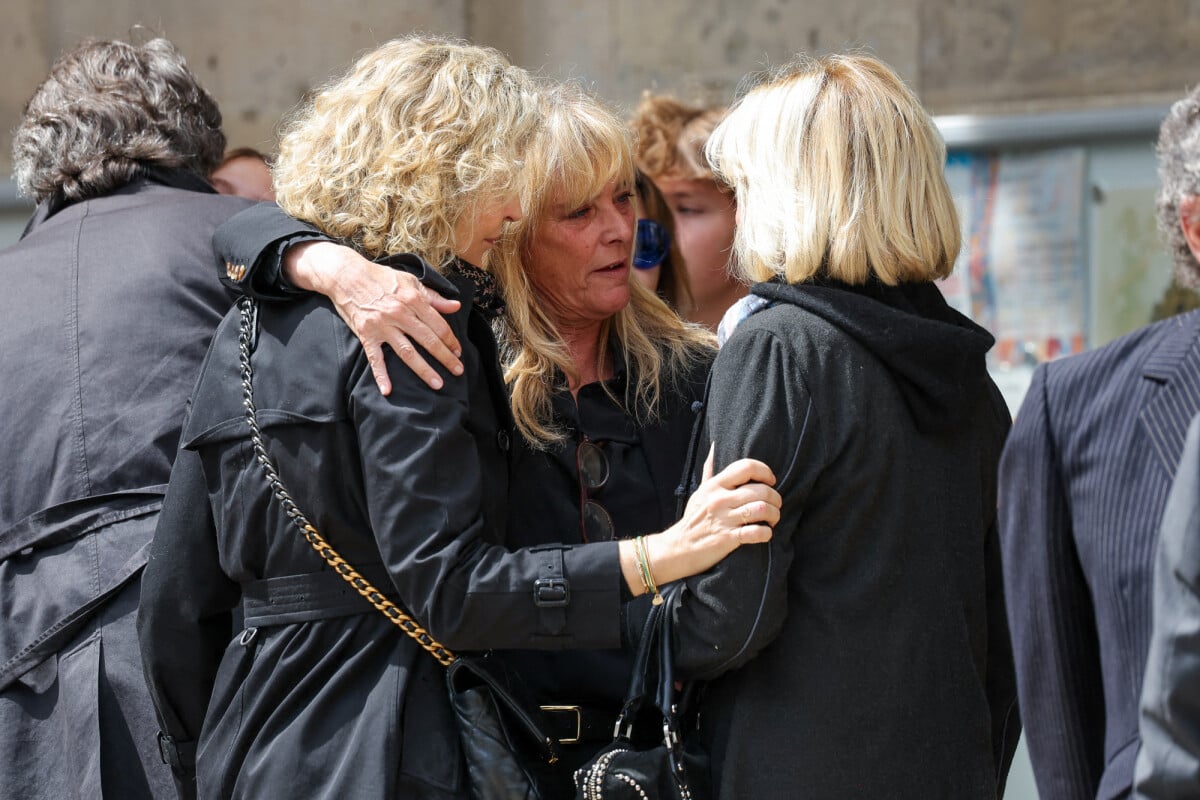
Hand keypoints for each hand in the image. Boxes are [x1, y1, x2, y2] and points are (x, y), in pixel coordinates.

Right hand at [284, 241, 464, 392]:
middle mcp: (400, 314)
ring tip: (437, 384)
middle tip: (458, 371)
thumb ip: (434, 297)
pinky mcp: (366, 334)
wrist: (347, 275)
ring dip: (423, 370)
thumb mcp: (410, 281)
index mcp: (413, 300)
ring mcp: (382, 326)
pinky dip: (381, 375)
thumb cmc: (381, 277)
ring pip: (407, 352)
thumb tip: (456, 306)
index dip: (451, 340)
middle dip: (445, 357)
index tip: (459, 351)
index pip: (438, 325)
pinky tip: (388, 390)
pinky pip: (375, 358)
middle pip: (428, 340)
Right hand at [619, 448, 781, 593]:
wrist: (678, 548)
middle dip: (775, 498)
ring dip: (774, 515)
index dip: (765, 471)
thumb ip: (710, 471)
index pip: (746, 467)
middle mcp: (720, 499)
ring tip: (772, 519)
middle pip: (760, 490)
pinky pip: (756, 532)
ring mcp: (724, 519)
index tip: (770, 480)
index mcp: (715, 485)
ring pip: (762, 509)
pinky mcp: (727, 539)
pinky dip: (766, 533)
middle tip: (775, 505)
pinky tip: (765, 533)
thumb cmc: (693, 519)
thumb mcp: (699, 492)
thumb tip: (714, 447)